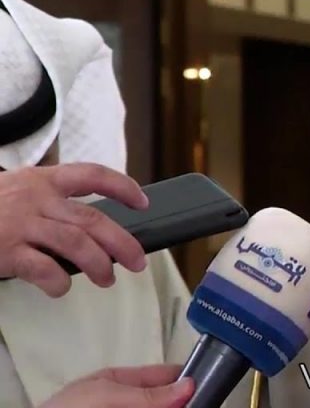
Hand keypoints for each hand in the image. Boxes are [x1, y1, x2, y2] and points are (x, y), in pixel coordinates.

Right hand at [0, 162, 148, 296]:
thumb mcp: (17, 191)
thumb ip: (52, 202)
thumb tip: (95, 229)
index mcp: (43, 179)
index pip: (92, 175)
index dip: (122, 187)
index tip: (141, 203)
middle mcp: (36, 198)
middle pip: (94, 220)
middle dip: (123, 243)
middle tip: (137, 262)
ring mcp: (20, 224)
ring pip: (77, 244)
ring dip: (99, 265)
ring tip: (107, 279)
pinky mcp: (6, 250)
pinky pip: (45, 269)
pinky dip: (59, 283)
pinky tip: (61, 289)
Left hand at [40, 364, 193, 407]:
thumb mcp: (106, 395)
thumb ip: (147, 394)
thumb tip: (190, 385)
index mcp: (118, 382)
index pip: (162, 376)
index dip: (186, 377)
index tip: (212, 382)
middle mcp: (125, 402)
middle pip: (165, 400)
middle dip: (184, 401)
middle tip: (208, 404)